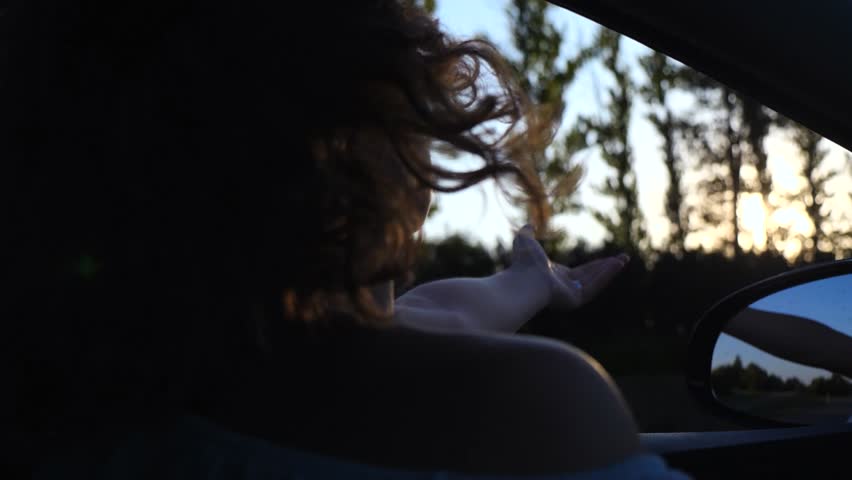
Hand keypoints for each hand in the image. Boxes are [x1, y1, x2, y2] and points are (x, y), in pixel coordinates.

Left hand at [510, 225, 629, 310]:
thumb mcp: (526, 241)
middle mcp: (565, 288)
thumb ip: (528, 233)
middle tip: (623, 259)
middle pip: (592, 277)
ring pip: (595, 281)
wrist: (523, 279)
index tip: (609, 259)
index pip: (581, 272)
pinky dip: (605, 276)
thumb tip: (528, 225)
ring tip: (623, 260)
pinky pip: (593, 287)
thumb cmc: (523, 262)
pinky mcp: (575, 300)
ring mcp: (571, 296)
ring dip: (610, 271)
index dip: (596, 265)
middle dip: (608, 268)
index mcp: (556, 277)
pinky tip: (615, 266)